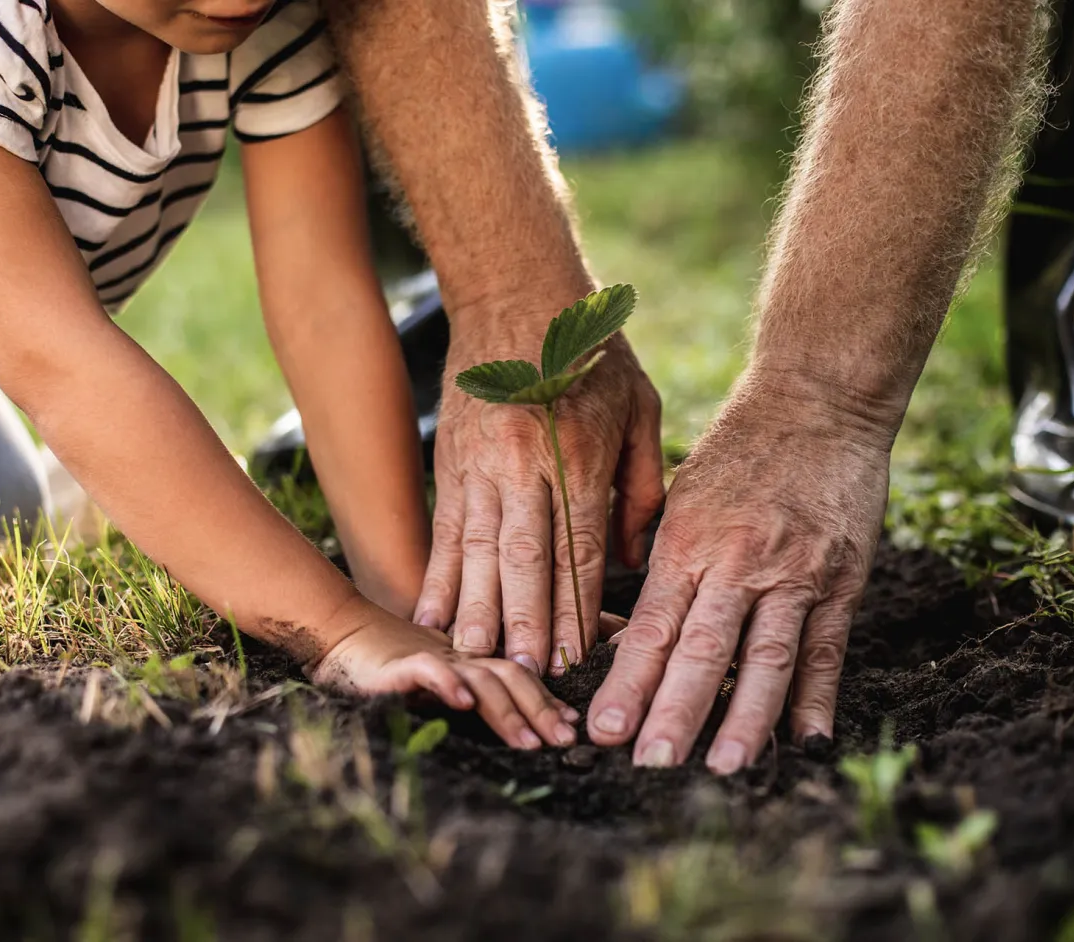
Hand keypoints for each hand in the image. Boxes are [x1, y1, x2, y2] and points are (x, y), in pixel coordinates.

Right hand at [309, 600, 579, 748]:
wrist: (338, 634)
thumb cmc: (387, 666)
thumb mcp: (436, 681)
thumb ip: (467, 694)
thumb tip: (499, 722)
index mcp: (470, 661)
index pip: (518, 674)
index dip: (547, 699)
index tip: (571, 728)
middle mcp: (459, 656)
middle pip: (511, 675)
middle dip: (542, 709)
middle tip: (565, 740)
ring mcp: (432, 658)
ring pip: (481, 678)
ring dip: (508, 711)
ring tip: (529, 741)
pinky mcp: (399, 663)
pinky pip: (429, 671)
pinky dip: (448, 684)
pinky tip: (464, 703)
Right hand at [414, 331, 665, 675]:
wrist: (517, 295)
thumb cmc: (592, 354)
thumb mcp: (639, 407)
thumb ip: (642, 486)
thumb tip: (635, 558)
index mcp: (580, 453)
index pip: (579, 546)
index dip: (576, 606)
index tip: (575, 656)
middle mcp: (527, 463)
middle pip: (526, 558)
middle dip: (525, 623)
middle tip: (524, 676)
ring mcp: (482, 464)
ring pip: (479, 550)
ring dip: (477, 610)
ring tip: (474, 660)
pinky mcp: (451, 462)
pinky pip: (445, 529)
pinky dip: (439, 576)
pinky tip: (431, 616)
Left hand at [587, 374, 892, 772]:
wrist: (815, 403)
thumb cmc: (734, 453)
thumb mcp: (680, 499)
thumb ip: (660, 564)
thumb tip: (628, 636)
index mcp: (687, 541)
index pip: (652, 626)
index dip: (628, 681)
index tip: (603, 729)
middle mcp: (738, 561)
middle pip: (703, 650)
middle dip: (674, 712)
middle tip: (650, 762)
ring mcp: (795, 573)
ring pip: (766, 658)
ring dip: (745, 719)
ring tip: (724, 767)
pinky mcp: (842, 578)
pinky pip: (827, 648)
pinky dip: (817, 697)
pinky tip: (804, 740)